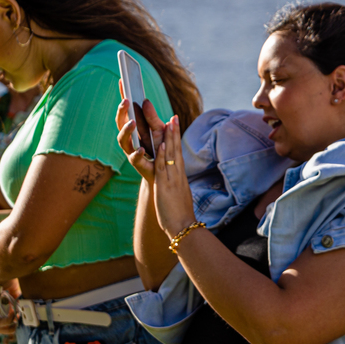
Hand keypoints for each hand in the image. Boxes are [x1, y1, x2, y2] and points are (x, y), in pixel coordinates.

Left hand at [0, 278, 18, 335]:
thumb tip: (21, 306)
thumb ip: (15, 297)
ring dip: (7, 328)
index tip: (18, 318)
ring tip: (16, 324)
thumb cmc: (1, 275)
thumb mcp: (11, 288)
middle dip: (8, 329)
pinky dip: (7, 321)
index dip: (8, 321)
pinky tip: (14, 314)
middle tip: (17, 326)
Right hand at [115, 97, 166, 184]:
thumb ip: (152, 117)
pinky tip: (143, 148)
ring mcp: (131, 150)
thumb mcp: (160, 129)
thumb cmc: (159, 146)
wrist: (163, 170)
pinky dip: (137, 153)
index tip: (122, 80)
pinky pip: (134, 159)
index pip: (125, 109)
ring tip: (133, 122)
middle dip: (121, 112)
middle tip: (126, 101)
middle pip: (120, 123)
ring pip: (122, 141)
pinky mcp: (137, 164)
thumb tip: (145, 101)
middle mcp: (129, 137)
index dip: (122, 95)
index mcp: (134, 126)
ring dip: (126, 131)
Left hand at [150, 116, 196, 237]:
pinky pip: (164, 168)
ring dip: (169, 138)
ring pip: (170, 155)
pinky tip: (161, 145)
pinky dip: (162, 156)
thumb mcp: (179, 195)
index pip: (178, 154)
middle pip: (176, 150)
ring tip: (168, 123)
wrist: (184, 227)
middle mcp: (177, 175)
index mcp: (180, 177)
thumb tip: (175, 180)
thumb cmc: (180, 215)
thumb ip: (176, 185)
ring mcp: (172, 179)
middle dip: (174, 133)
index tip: (175, 126)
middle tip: (174, 116)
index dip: (176, 139)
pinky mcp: (165, 186)